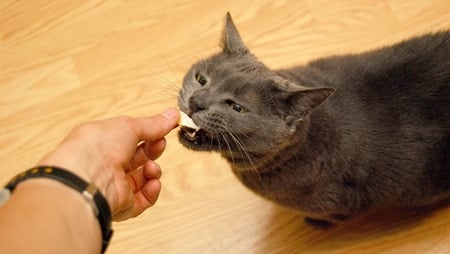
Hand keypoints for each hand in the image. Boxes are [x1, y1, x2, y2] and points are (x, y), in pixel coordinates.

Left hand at [38, 109, 178, 220]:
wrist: (87, 179)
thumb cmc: (96, 147)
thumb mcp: (129, 126)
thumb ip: (153, 124)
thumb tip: (172, 115)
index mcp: (102, 142)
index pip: (129, 139)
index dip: (147, 134)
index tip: (162, 130)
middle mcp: (106, 164)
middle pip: (137, 158)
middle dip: (152, 151)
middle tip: (159, 145)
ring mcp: (113, 185)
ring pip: (142, 179)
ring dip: (153, 171)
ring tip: (152, 167)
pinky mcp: (121, 204)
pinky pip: (142, 200)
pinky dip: (151, 191)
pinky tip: (153, 183)